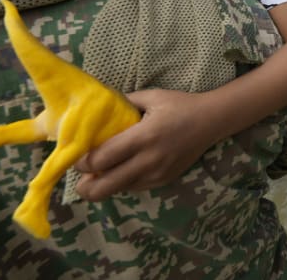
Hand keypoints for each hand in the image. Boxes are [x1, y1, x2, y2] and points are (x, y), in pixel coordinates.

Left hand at [75, 89, 213, 200]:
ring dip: (104, 186)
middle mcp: (149, 160)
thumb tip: (98, 109)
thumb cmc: (179, 105)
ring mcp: (157, 174)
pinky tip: (119, 171)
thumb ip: (123, 102)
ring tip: (96, 175)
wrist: (211, 121)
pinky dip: (122, 183)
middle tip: (78, 179)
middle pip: (106, 186)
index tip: (75, 157)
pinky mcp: (163, 181)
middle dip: (86, 187)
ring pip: (119, 190)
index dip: (83, 162)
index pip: (103, 158)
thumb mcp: (151, 97)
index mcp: (143, 136)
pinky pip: (134, 187)